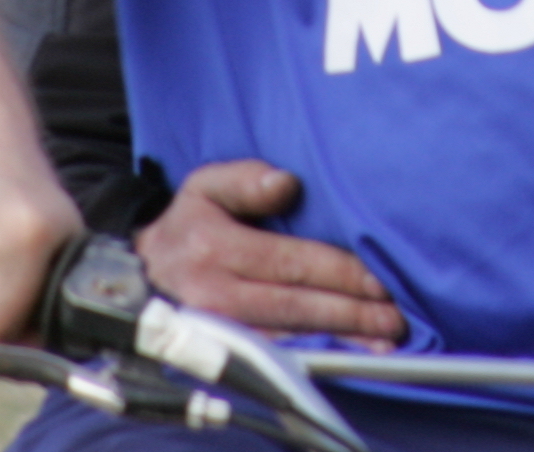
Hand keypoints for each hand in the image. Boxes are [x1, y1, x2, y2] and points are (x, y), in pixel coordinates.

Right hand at [137, 161, 405, 345]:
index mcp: (215, 247)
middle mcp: (216, 293)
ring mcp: (219, 327)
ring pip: (289, 335)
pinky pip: (276, 353)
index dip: (338, 273)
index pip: (289, 262)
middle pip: (295, 305)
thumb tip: (287, 184)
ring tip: (383, 339)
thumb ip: (245, 178)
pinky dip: (315, 355)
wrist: (140, 273)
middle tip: (394, 316)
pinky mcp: (224, 348)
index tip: (379, 279)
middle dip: (350, 312)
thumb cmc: (187, 224)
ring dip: (340, 338)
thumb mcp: (205, 186)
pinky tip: (347, 354)